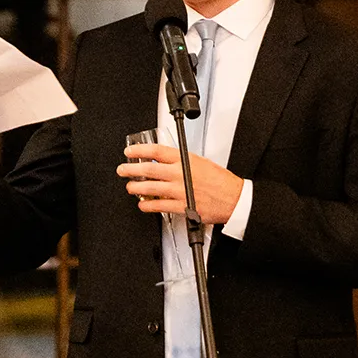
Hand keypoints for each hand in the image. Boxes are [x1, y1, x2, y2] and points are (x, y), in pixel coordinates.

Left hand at [118, 142, 242, 223]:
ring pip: (150, 188)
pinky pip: (159, 206)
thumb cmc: (221, 181)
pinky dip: (148, 205)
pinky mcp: (182, 207)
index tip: (130, 152)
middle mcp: (180, 174)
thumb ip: (182, 161)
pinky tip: (143, 204)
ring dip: (136, 187)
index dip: (139, 151)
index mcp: (185, 160)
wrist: (234, 198)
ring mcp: (180, 191)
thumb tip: (165, 160)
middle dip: (131, 169)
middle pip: (148, 169)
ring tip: (130, 187)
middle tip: (123, 170)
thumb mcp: (201, 162)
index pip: (157, 152)